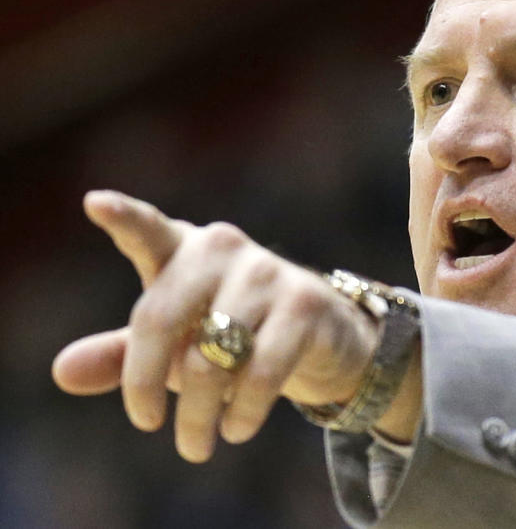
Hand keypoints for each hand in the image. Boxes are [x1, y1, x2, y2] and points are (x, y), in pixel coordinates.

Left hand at [52, 190, 417, 461]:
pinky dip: (243, 412)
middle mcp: (222, 248)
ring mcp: (267, 272)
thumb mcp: (173, 343)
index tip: (94, 204)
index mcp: (182, 250)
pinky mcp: (305, 303)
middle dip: (147, 385)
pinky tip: (236, 430)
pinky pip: (261, 371)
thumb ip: (120, 355)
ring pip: (212, 357)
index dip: (124, 217)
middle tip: (149, 427)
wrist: (319, 334)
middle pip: (161, 318)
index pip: (147, 230)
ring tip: (195, 446)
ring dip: (199, 415)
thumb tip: (62, 373)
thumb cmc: (227, 334)